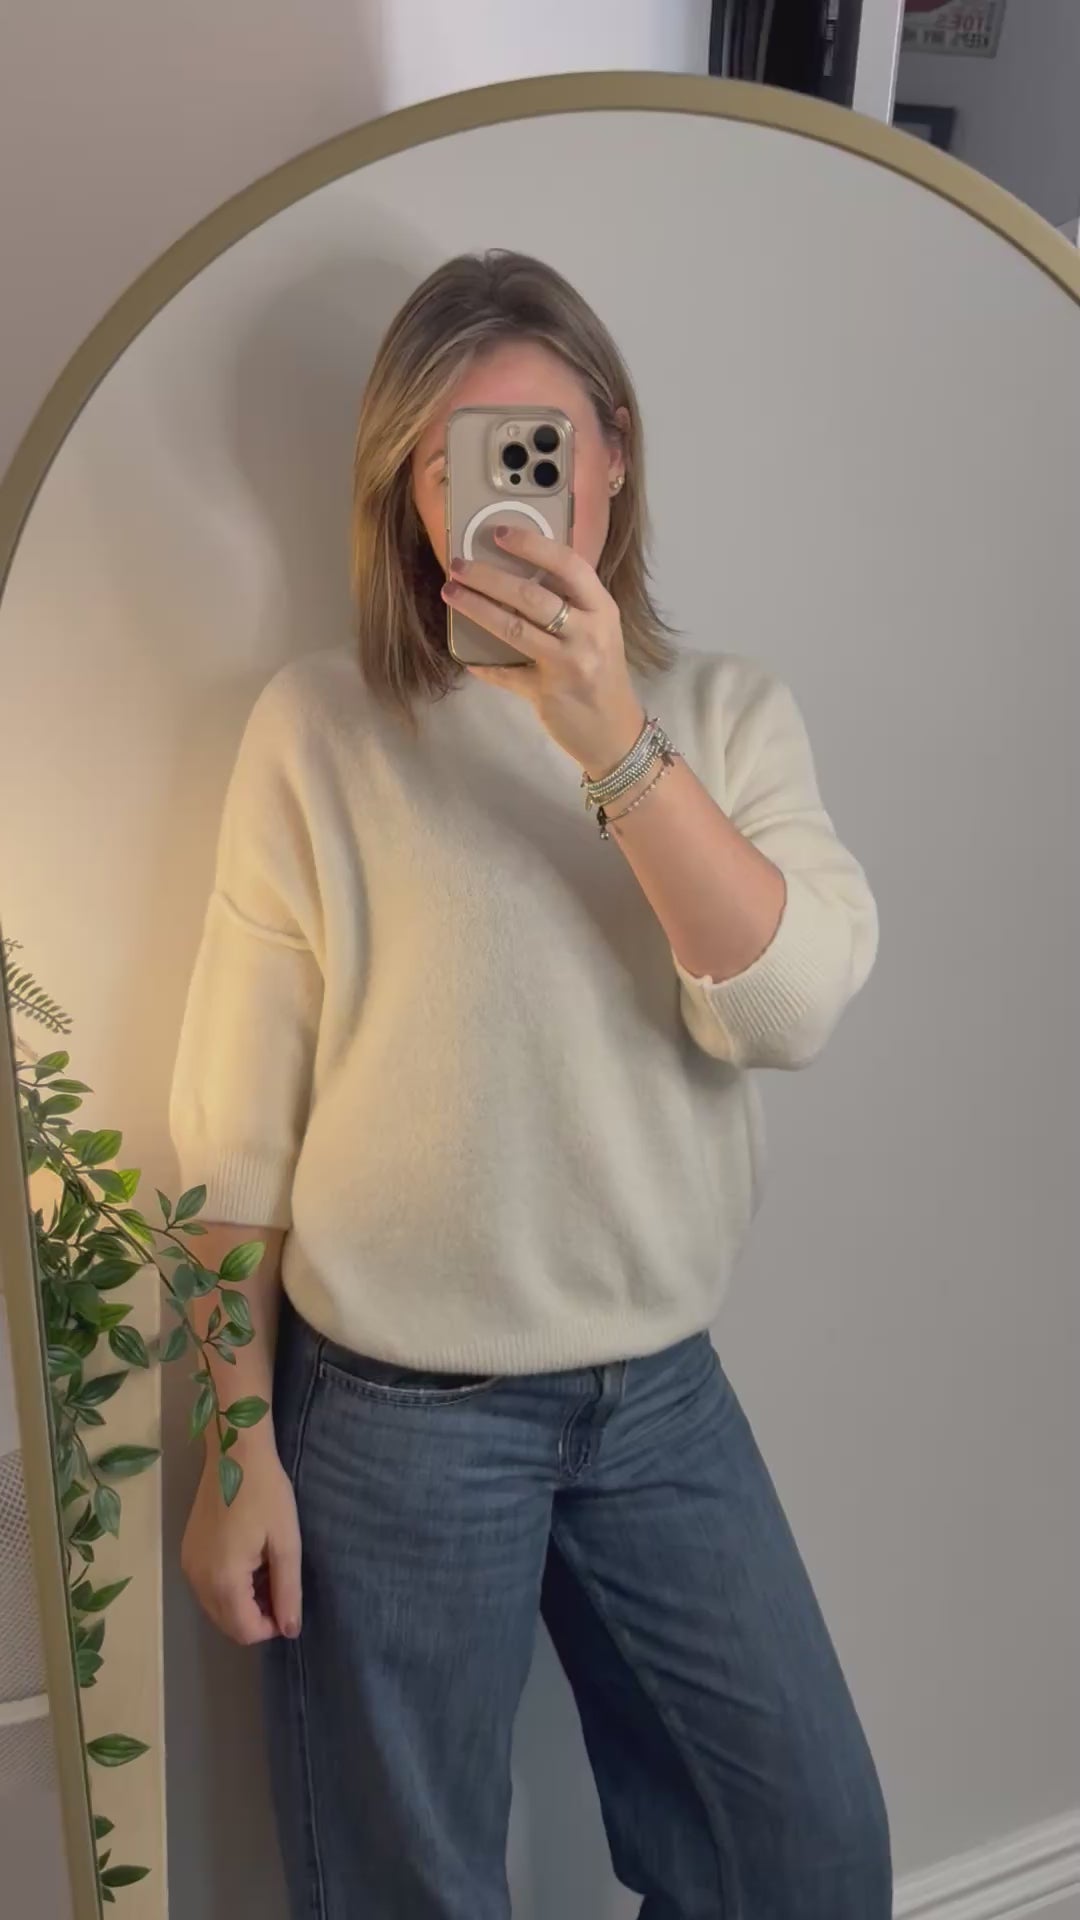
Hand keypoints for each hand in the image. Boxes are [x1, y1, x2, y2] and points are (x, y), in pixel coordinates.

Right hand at [181, 1441, 301, 1645]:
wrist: (235, 1453)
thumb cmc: (266, 1493)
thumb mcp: (286, 1542)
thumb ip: (287, 1591)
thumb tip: (289, 1631)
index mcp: (223, 1580)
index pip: (244, 1632)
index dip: (270, 1627)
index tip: (288, 1600)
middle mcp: (198, 1580)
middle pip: (227, 1625)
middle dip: (256, 1616)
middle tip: (279, 1584)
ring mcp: (188, 1566)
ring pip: (216, 1608)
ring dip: (242, 1603)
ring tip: (265, 1569)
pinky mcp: (186, 1553)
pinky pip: (207, 1588)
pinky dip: (228, 1587)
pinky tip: (247, 1560)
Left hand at [441, 524, 644, 775]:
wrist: (615, 734)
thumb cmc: (603, 675)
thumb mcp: (598, 632)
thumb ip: (571, 605)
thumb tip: (519, 573)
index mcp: (602, 610)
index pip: (569, 566)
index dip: (533, 545)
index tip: (499, 533)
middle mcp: (588, 633)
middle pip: (532, 596)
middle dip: (489, 576)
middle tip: (458, 565)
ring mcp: (568, 664)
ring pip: (514, 628)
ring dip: (477, 608)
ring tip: (451, 592)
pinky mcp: (547, 693)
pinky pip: (505, 673)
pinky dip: (483, 664)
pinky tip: (464, 655)